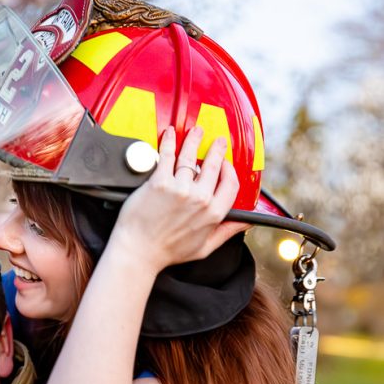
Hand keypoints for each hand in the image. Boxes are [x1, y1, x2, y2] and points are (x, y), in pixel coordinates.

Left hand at [113, 125, 248, 273]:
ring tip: (196, 131)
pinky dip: (169, 142)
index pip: (231, 183)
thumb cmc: (168, 252)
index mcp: (213, 214)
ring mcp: (179, 189)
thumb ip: (226, 232)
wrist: (138, 252)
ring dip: (194, 139)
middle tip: (216, 141)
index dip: (229, 170)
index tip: (225, 164)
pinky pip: (167, 156)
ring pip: (191, 156)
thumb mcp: (204, 248)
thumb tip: (245, 223)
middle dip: (216, 149)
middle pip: (213, 165)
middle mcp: (199, 199)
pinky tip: (170, 134)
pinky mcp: (159, 183)